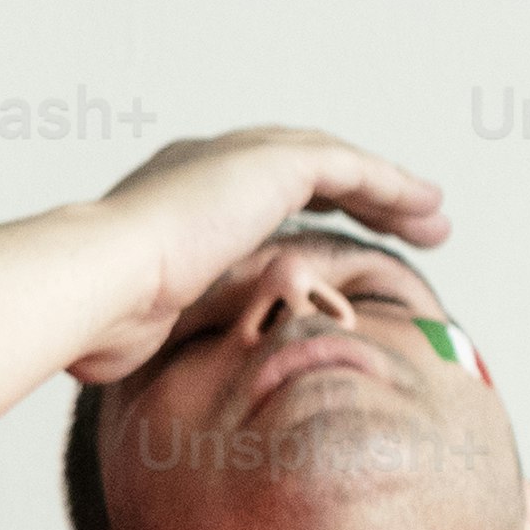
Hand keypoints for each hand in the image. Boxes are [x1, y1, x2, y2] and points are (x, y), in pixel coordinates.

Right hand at [67, 127, 455, 380]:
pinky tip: (428, 207)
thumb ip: (174, 328)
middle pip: (300, 171)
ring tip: (432, 220)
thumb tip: (175, 370)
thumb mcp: (151, 324)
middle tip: (398, 222)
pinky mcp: (269, 163)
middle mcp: (202, 166)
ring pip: (334, 164)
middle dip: (352, 196)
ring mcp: (235, 159)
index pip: (249, 197)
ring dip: (386, 193)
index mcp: (170, 198)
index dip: (298, 214)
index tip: (329, 242)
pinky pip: (351, 168)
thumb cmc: (103, 317)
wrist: (96, 280)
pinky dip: (392, 186)